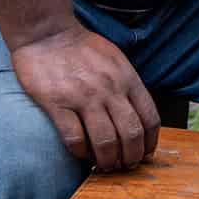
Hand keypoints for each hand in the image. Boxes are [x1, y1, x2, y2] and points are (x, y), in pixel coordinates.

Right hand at [11, 24, 160, 170]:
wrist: (47, 33)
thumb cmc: (82, 48)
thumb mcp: (117, 60)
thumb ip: (128, 86)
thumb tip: (137, 116)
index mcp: (127, 79)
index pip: (150, 118)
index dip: (150, 142)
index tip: (144, 153)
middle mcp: (110, 89)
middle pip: (131, 134)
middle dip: (131, 157)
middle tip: (124, 165)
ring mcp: (84, 97)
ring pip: (105, 142)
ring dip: (107, 161)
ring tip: (105, 166)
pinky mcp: (58, 103)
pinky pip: (74, 139)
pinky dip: (80, 153)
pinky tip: (81, 154)